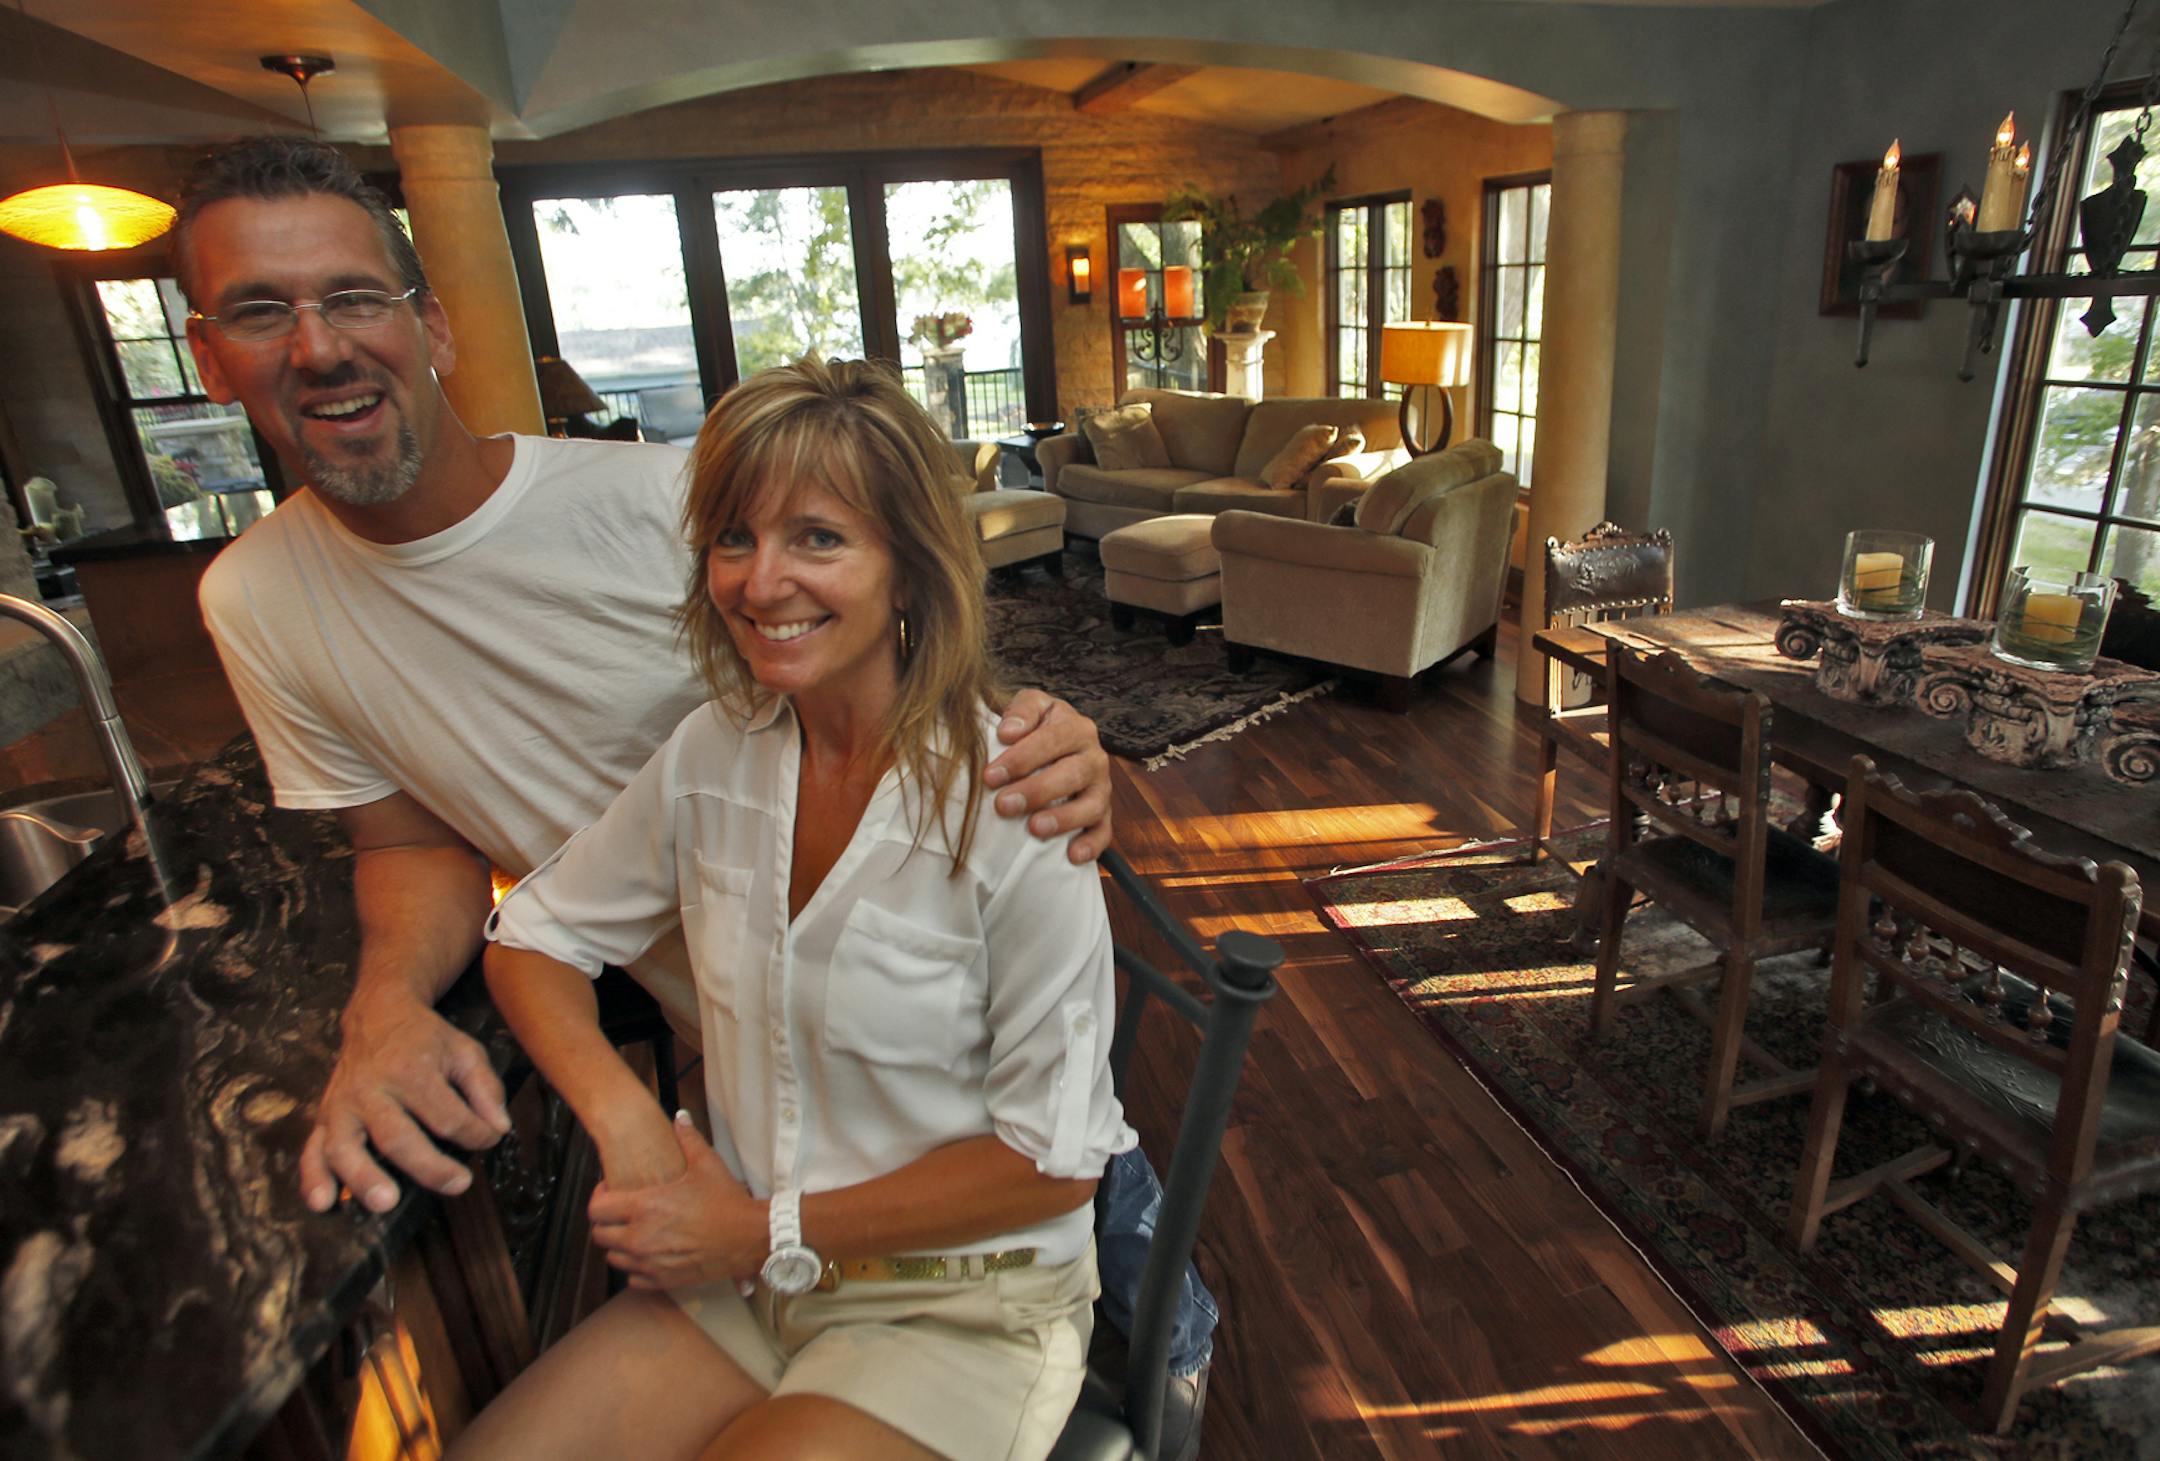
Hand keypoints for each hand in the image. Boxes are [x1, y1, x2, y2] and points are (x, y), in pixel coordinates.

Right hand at [300, 995, 509, 1213]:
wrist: (377, 1015)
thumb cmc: (426, 1039)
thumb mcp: (464, 1050)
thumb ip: (485, 1087)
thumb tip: (499, 1126)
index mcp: (411, 1070)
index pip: (448, 1115)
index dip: (476, 1134)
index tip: (490, 1139)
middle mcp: (371, 1089)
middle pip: (397, 1137)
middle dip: (430, 1166)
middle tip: (459, 1185)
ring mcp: (342, 1105)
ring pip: (347, 1147)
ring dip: (364, 1178)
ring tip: (386, 1203)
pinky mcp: (324, 1117)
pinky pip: (312, 1149)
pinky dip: (314, 1178)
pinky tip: (323, 1203)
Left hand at [588, 1112, 763, 1289]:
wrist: (749, 1238)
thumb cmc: (726, 1201)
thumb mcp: (707, 1164)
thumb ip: (688, 1139)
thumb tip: (680, 1117)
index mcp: (645, 1207)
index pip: (597, 1208)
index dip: (599, 1197)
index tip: (610, 1191)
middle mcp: (640, 1237)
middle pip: (599, 1235)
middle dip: (606, 1222)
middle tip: (621, 1214)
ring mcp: (649, 1262)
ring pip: (613, 1258)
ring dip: (619, 1246)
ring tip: (634, 1234)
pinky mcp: (662, 1280)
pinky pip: (632, 1278)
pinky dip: (636, 1268)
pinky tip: (649, 1256)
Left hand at [984, 689, 1113, 863]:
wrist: (1057, 741)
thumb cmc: (1037, 726)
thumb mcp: (1031, 705)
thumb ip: (1022, 709)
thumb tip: (1008, 732)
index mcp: (1076, 728)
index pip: (1051, 740)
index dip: (1021, 758)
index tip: (990, 776)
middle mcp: (1094, 757)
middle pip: (1072, 774)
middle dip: (1037, 791)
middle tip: (1003, 805)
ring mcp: (1101, 788)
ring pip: (1091, 805)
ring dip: (1064, 819)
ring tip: (1035, 829)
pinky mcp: (1102, 814)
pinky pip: (1104, 831)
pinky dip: (1091, 844)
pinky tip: (1072, 856)